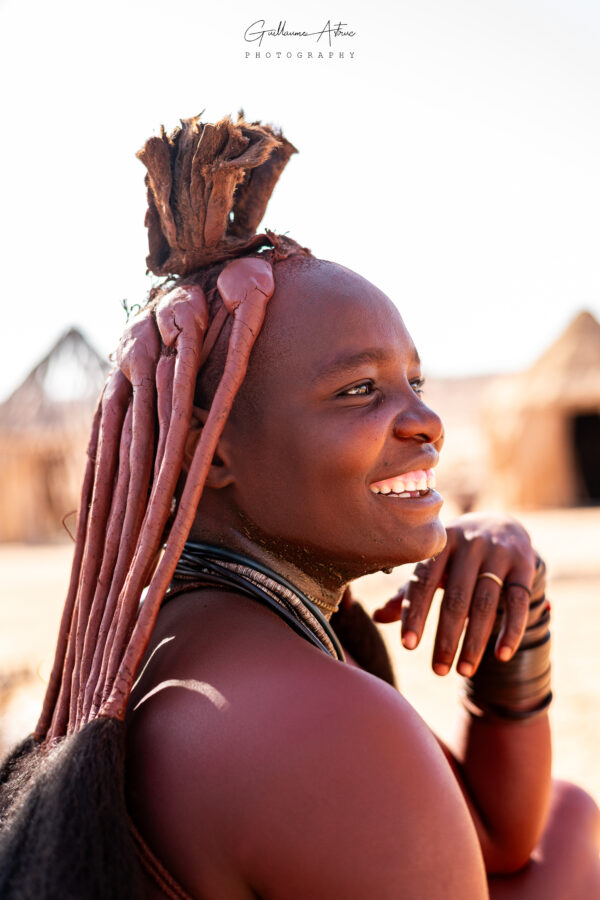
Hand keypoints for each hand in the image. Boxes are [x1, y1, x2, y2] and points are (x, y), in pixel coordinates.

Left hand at [373, 513, 537, 676]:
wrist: (503, 524)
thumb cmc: (457, 555)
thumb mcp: (434, 566)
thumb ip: (409, 591)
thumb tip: (376, 617)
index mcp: (439, 544)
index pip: (423, 581)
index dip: (414, 613)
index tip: (408, 646)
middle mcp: (468, 544)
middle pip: (455, 597)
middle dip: (446, 637)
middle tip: (438, 671)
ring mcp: (498, 553)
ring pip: (485, 603)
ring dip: (474, 641)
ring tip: (464, 671)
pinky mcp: (524, 565)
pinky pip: (518, 602)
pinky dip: (511, 631)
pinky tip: (501, 655)